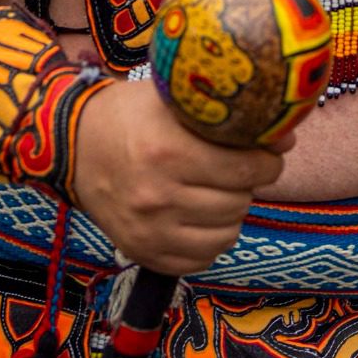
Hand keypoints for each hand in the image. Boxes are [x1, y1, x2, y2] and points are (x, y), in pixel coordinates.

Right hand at [68, 79, 285, 277]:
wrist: (72, 147)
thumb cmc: (128, 116)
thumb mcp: (171, 99)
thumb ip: (226, 116)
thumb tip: (285, 138)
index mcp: (168, 152)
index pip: (247, 169)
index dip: (267, 161)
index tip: (266, 154)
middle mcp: (158, 196)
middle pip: (239, 201)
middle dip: (247, 185)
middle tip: (237, 171)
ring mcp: (149, 230)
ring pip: (227, 233)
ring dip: (231, 212)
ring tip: (217, 192)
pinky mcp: (142, 253)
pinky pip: (202, 258)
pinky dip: (209, 239)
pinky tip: (199, 217)